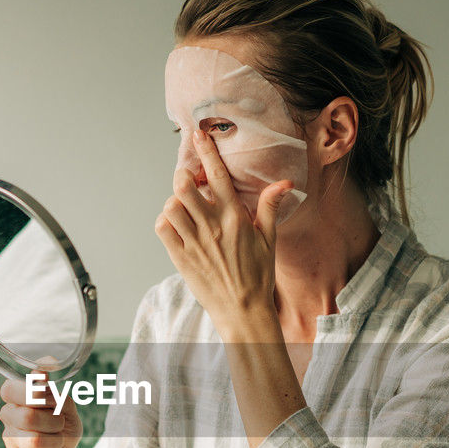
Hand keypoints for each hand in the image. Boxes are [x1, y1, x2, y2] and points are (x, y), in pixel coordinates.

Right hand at [0, 375, 81, 447]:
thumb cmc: (62, 426)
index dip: (32, 394)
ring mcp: (10, 439)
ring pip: (35, 442)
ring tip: (58, 441)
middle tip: (60, 424)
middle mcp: (8, 417)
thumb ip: (53, 389)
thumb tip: (42, 369)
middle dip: (54, 422)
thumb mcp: (65, 405)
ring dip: (57, 441)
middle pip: (27, 417)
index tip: (50, 400)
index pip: (9, 390)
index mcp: (16, 397)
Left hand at [154, 130, 292, 338]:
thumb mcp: (269, 240)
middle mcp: (212, 227)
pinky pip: (162, 228)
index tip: (198, 135)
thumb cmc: (258, 276)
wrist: (243, 311)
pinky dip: (165, 221)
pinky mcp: (180, 258)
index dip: (206, 151)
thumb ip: (270, 207)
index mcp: (235, 218)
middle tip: (190, 185)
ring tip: (184, 209)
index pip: (216, 175)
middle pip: (183, 185)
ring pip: (170, 205)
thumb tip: (285, 182)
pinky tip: (177, 226)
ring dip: (174, 201)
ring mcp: (194, 242)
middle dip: (184, 178)